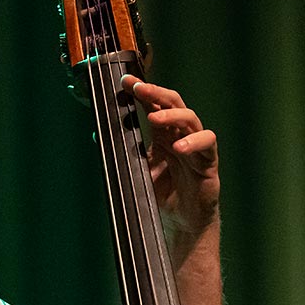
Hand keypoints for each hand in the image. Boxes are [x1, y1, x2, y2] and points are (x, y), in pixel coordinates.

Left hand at [120, 75, 219, 236]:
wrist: (179, 223)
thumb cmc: (160, 194)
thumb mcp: (136, 170)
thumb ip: (122, 152)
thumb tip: (97, 135)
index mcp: (163, 134)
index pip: (154, 105)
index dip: (142, 91)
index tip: (125, 81)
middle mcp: (180, 135)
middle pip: (173, 103)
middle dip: (155, 93)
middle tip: (138, 88)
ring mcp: (196, 146)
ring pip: (191, 119)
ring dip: (172, 115)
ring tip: (154, 118)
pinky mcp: (208, 162)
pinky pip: (207, 144)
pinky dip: (194, 142)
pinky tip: (179, 147)